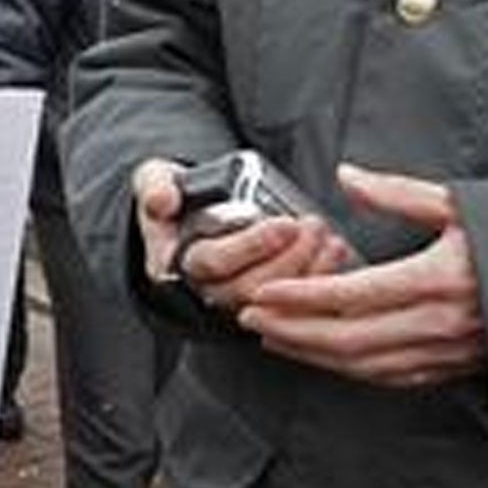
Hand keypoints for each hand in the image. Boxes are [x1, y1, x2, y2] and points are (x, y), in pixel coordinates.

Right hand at [133, 157, 349, 315]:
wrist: (186, 214)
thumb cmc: (174, 198)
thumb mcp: (154, 182)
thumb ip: (154, 186)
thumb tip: (162, 201)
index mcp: (173, 262)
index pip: (212, 264)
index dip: (250, 247)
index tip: (283, 223)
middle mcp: (203, 289)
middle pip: (248, 289)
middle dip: (287, 259)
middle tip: (313, 226)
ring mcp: (232, 300)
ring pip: (272, 303)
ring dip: (306, 270)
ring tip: (326, 236)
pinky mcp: (260, 302)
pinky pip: (290, 305)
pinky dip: (316, 280)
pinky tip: (333, 252)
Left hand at [234, 163, 486, 387]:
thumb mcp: (461, 205)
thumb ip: (397, 194)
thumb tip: (346, 176)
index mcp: (437, 279)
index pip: (353, 296)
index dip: (302, 298)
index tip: (265, 292)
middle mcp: (440, 324)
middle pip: (349, 339)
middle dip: (293, 330)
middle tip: (251, 316)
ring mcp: (448, 353)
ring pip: (366, 366)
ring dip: (313, 355)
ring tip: (274, 336)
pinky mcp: (455, 369)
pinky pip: (392, 378)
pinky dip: (351, 370)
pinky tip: (325, 357)